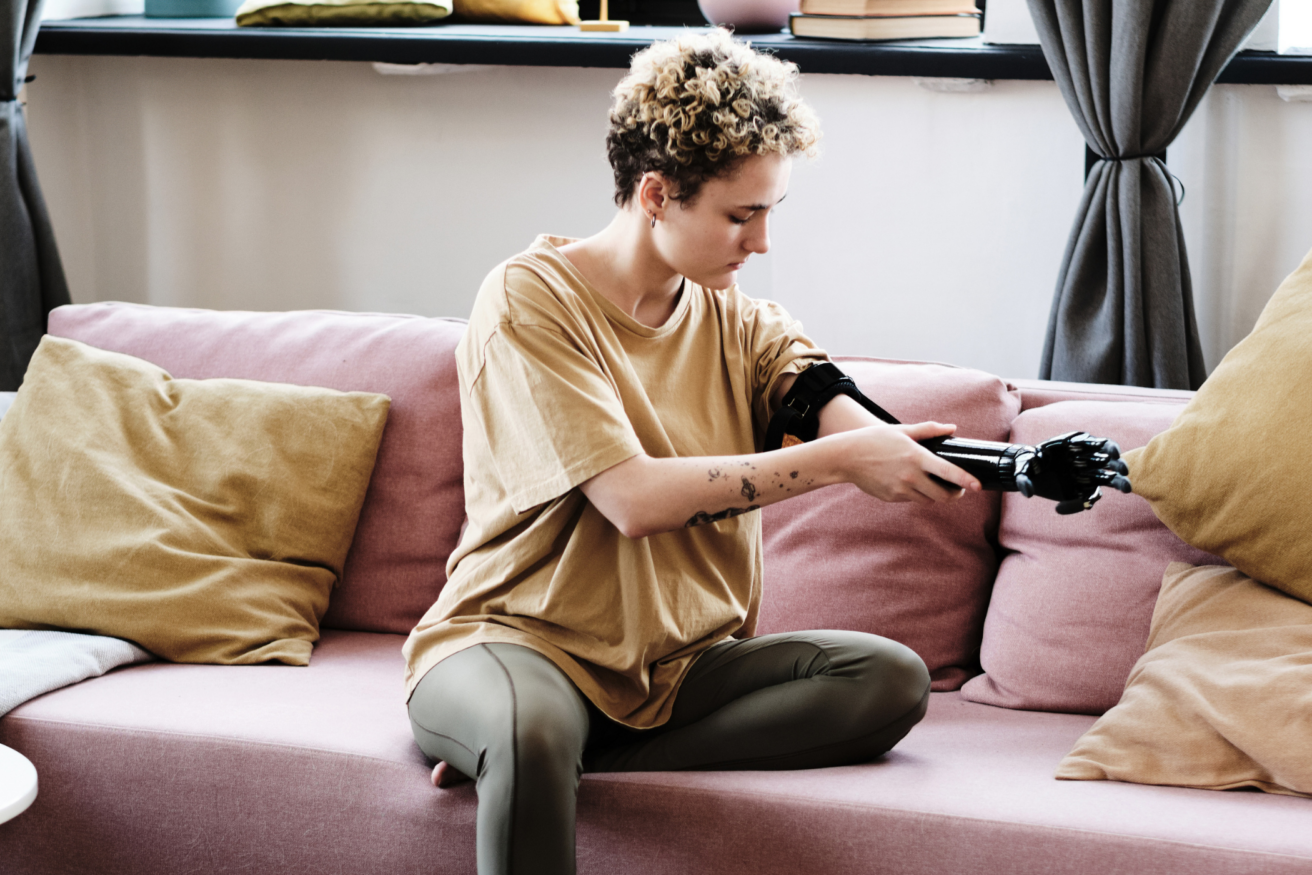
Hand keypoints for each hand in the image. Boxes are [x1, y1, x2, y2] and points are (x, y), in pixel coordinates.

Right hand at [837, 421, 981, 503]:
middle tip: (959, 489)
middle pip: (943, 495)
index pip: (949, 472)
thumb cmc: (874, 440)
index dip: (967, 480)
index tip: (979, 486)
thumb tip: (952, 428)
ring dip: (935, 495)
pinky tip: (910, 482)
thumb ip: (929, 430)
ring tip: (934, 484)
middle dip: (955, 494)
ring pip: (928, 500)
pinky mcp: (892, 497)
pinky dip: (916, 494)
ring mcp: (901, 489)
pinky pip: (911, 499)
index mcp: (916, 457)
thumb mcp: (902, 430)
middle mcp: (911, 476)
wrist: (846, 456)